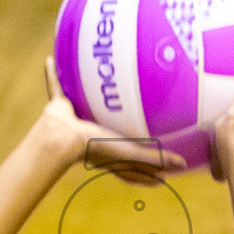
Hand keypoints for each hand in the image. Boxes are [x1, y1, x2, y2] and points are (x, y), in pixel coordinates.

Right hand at [33, 58, 186, 186]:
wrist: (62, 138)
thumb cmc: (96, 147)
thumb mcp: (131, 152)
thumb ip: (155, 158)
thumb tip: (183, 165)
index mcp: (109, 153)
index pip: (131, 166)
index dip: (145, 170)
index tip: (161, 174)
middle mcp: (92, 136)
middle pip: (109, 135)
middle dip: (120, 131)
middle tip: (136, 123)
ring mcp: (73, 119)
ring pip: (82, 105)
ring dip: (86, 96)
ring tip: (95, 84)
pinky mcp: (59, 105)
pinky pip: (57, 85)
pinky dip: (53, 73)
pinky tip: (51, 59)